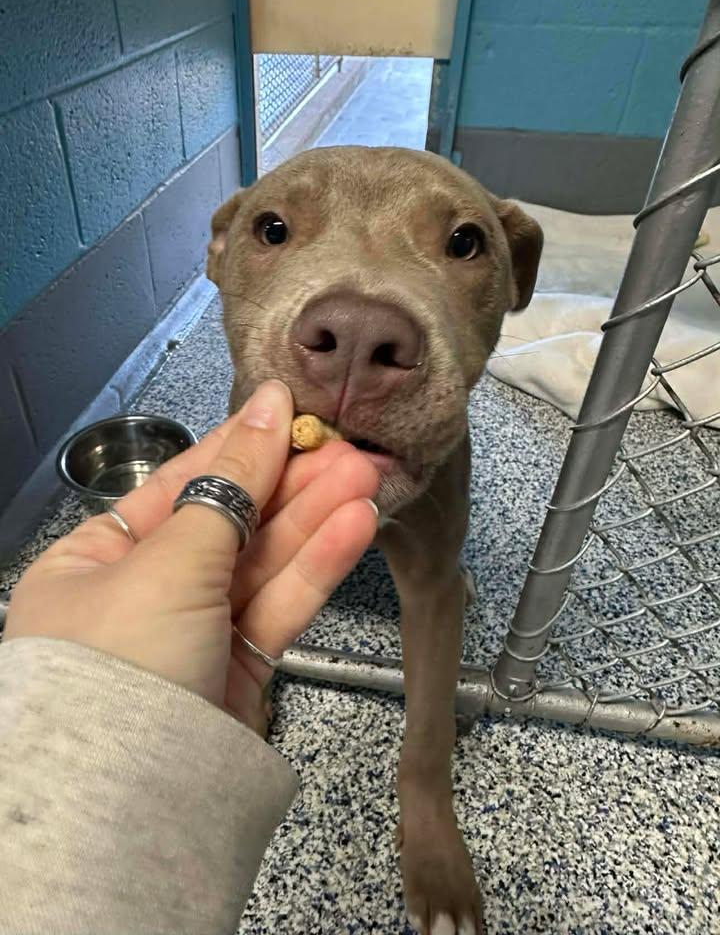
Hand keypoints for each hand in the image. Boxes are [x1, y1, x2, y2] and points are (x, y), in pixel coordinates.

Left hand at [5, 381, 378, 729]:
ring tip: (368, 475)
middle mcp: (144, 591)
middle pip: (230, 521)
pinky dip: (316, 566)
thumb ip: (232, 483)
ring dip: (316, 517)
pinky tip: (355, 524)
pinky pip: (279, 604)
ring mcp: (196, 631)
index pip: (179, 485)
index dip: (238, 447)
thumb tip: (268, 402)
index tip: (291, 412)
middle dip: (291, 483)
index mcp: (98, 558)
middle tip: (348, 446)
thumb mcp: (171, 557)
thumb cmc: (124, 656)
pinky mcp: (239, 667)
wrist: (134, 798)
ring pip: (264, 562)